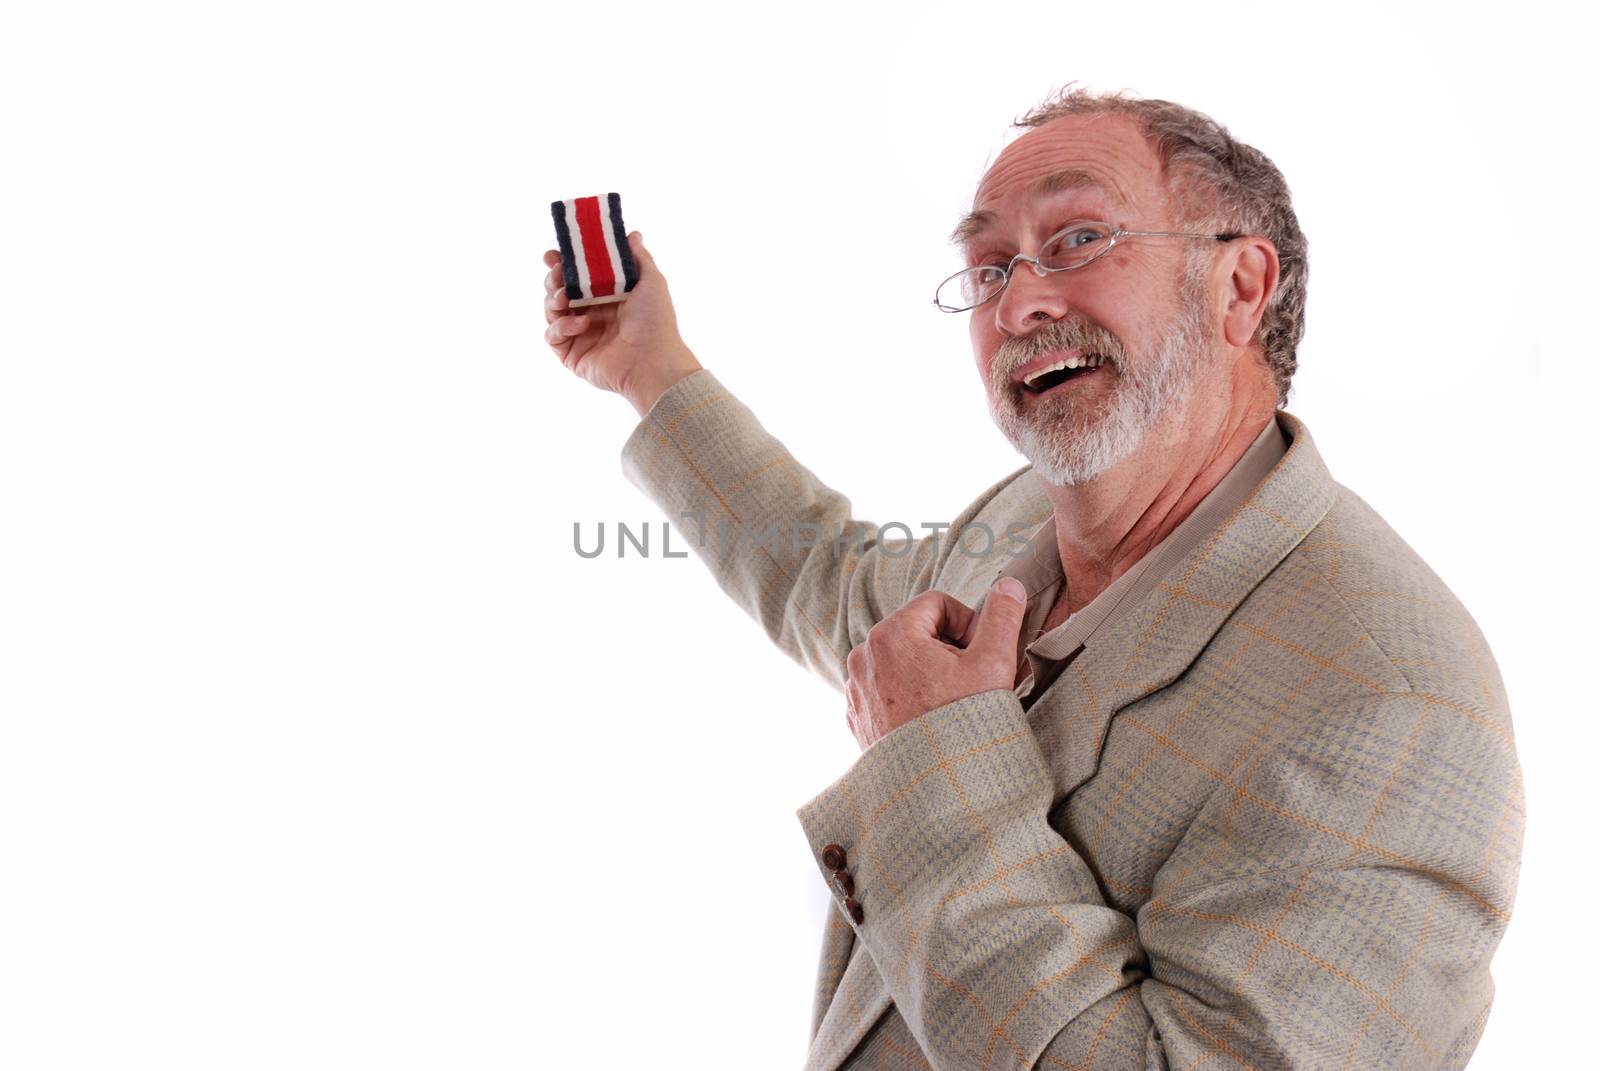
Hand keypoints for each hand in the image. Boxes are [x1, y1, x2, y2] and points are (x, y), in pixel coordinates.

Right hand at [542, 231, 702, 416]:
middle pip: (558, 290)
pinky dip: (562, 326)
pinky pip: (552, 335)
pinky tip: (582, 324)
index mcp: (607, 296)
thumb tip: (633, 233)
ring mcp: (579, 334)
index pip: (577, 275)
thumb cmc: (656, 322)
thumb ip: (638, 257)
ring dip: (553, 299)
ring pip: (551, 310)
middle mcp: (591, 313)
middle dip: (553, 278)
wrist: (653, 361)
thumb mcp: (651, 282)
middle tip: (557, 272)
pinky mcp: (571, 354)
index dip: (563, 263)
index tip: (553, 253)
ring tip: (565, 296)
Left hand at [844, 577, 1028, 750]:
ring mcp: (856, 687)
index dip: (967, 624)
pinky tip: (929, 720)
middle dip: (947, 649)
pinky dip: (909, 696)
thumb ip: (1002, 616)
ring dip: (929, 672)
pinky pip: (887, 688)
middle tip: (967, 683)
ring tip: (948, 704)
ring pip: (902, 660)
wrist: (936, 789)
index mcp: (891, 634)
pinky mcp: (857, 715)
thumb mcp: (993, 663)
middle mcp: (863, 656)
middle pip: (918, 631)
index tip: (978, 656)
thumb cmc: (964, 724)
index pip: (938, 603)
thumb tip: (1009, 585)